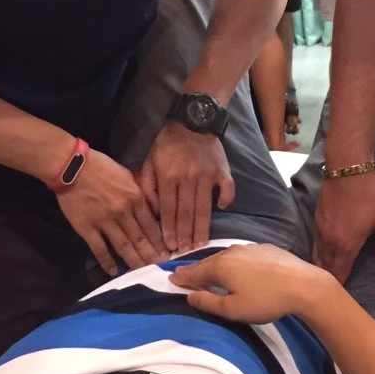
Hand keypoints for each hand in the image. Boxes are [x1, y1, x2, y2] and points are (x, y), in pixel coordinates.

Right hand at [56, 148, 166, 276]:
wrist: (71, 166)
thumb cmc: (99, 166)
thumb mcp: (125, 174)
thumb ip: (137, 192)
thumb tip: (146, 207)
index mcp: (135, 197)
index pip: (151, 225)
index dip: (160, 241)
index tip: (167, 253)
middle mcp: (123, 212)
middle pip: (140, 239)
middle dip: (151, 255)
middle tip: (160, 268)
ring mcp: (105, 221)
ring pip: (123, 246)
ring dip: (134, 261)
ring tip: (143, 272)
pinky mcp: (87, 228)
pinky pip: (99, 248)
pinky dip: (107, 261)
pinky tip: (113, 271)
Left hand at [139, 122, 235, 253]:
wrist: (192, 120)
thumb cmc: (168, 143)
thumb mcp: (149, 160)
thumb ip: (147, 185)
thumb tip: (155, 210)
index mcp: (169, 176)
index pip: (169, 210)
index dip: (169, 230)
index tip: (170, 247)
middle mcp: (188, 178)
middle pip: (186, 213)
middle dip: (185, 236)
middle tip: (185, 253)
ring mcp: (207, 175)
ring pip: (204, 207)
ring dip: (202, 228)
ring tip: (201, 245)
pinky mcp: (222, 170)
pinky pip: (227, 188)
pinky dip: (226, 199)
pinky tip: (223, 209)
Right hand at [169, 243, 337, 324]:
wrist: (303, 285)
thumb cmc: (265, 301)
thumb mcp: (232, 310)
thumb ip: (208, 302)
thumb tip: (189, 295)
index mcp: (221, 266)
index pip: (195, 272)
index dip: (182, 278)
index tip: (171, 279)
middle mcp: (232, 252)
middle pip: (209, 262)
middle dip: (195, 269)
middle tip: (184, 274)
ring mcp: (250, 248)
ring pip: (226, 257)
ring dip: (215, 265)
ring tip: (208, 271)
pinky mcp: (266, 248)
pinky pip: (242, 255)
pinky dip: (233, 262)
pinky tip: (237, 268)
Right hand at [313, 169, 374, 283]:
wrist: (348, 165)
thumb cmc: (370, 193)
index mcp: (345, 246)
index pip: (340, 275)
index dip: (341, 289)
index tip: (341, 301)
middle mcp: (328, 241)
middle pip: (325, 268)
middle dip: (328, 281)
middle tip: (331, 294)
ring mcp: (320, 229)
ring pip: (316, 255)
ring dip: (320, 268)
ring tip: (324, 279)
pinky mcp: (316, 218)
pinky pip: (314, 243)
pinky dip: (317, 253)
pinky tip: (320, 253)